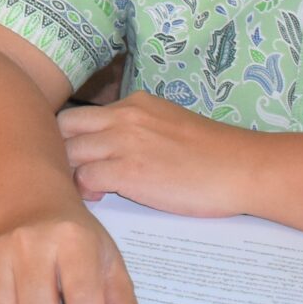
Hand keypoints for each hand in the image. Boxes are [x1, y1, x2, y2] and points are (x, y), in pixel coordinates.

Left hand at [56, 91, 263, 217]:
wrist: (244, 168)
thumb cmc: (213, 155)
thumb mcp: (169, 125)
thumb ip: (138, 129)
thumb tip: (112, 147)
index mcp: (134, 104)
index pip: (80, 115)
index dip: (70, 138)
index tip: (74, 158)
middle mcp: (124, 117)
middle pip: (63, 127)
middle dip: (58, 152)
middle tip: (68, 174)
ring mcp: (124, 142)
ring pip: (69, 153)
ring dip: (70, 174)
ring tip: (84, 191)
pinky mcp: (128, 171)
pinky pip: (85, 179)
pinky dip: (84, 192)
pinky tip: (99, 199)